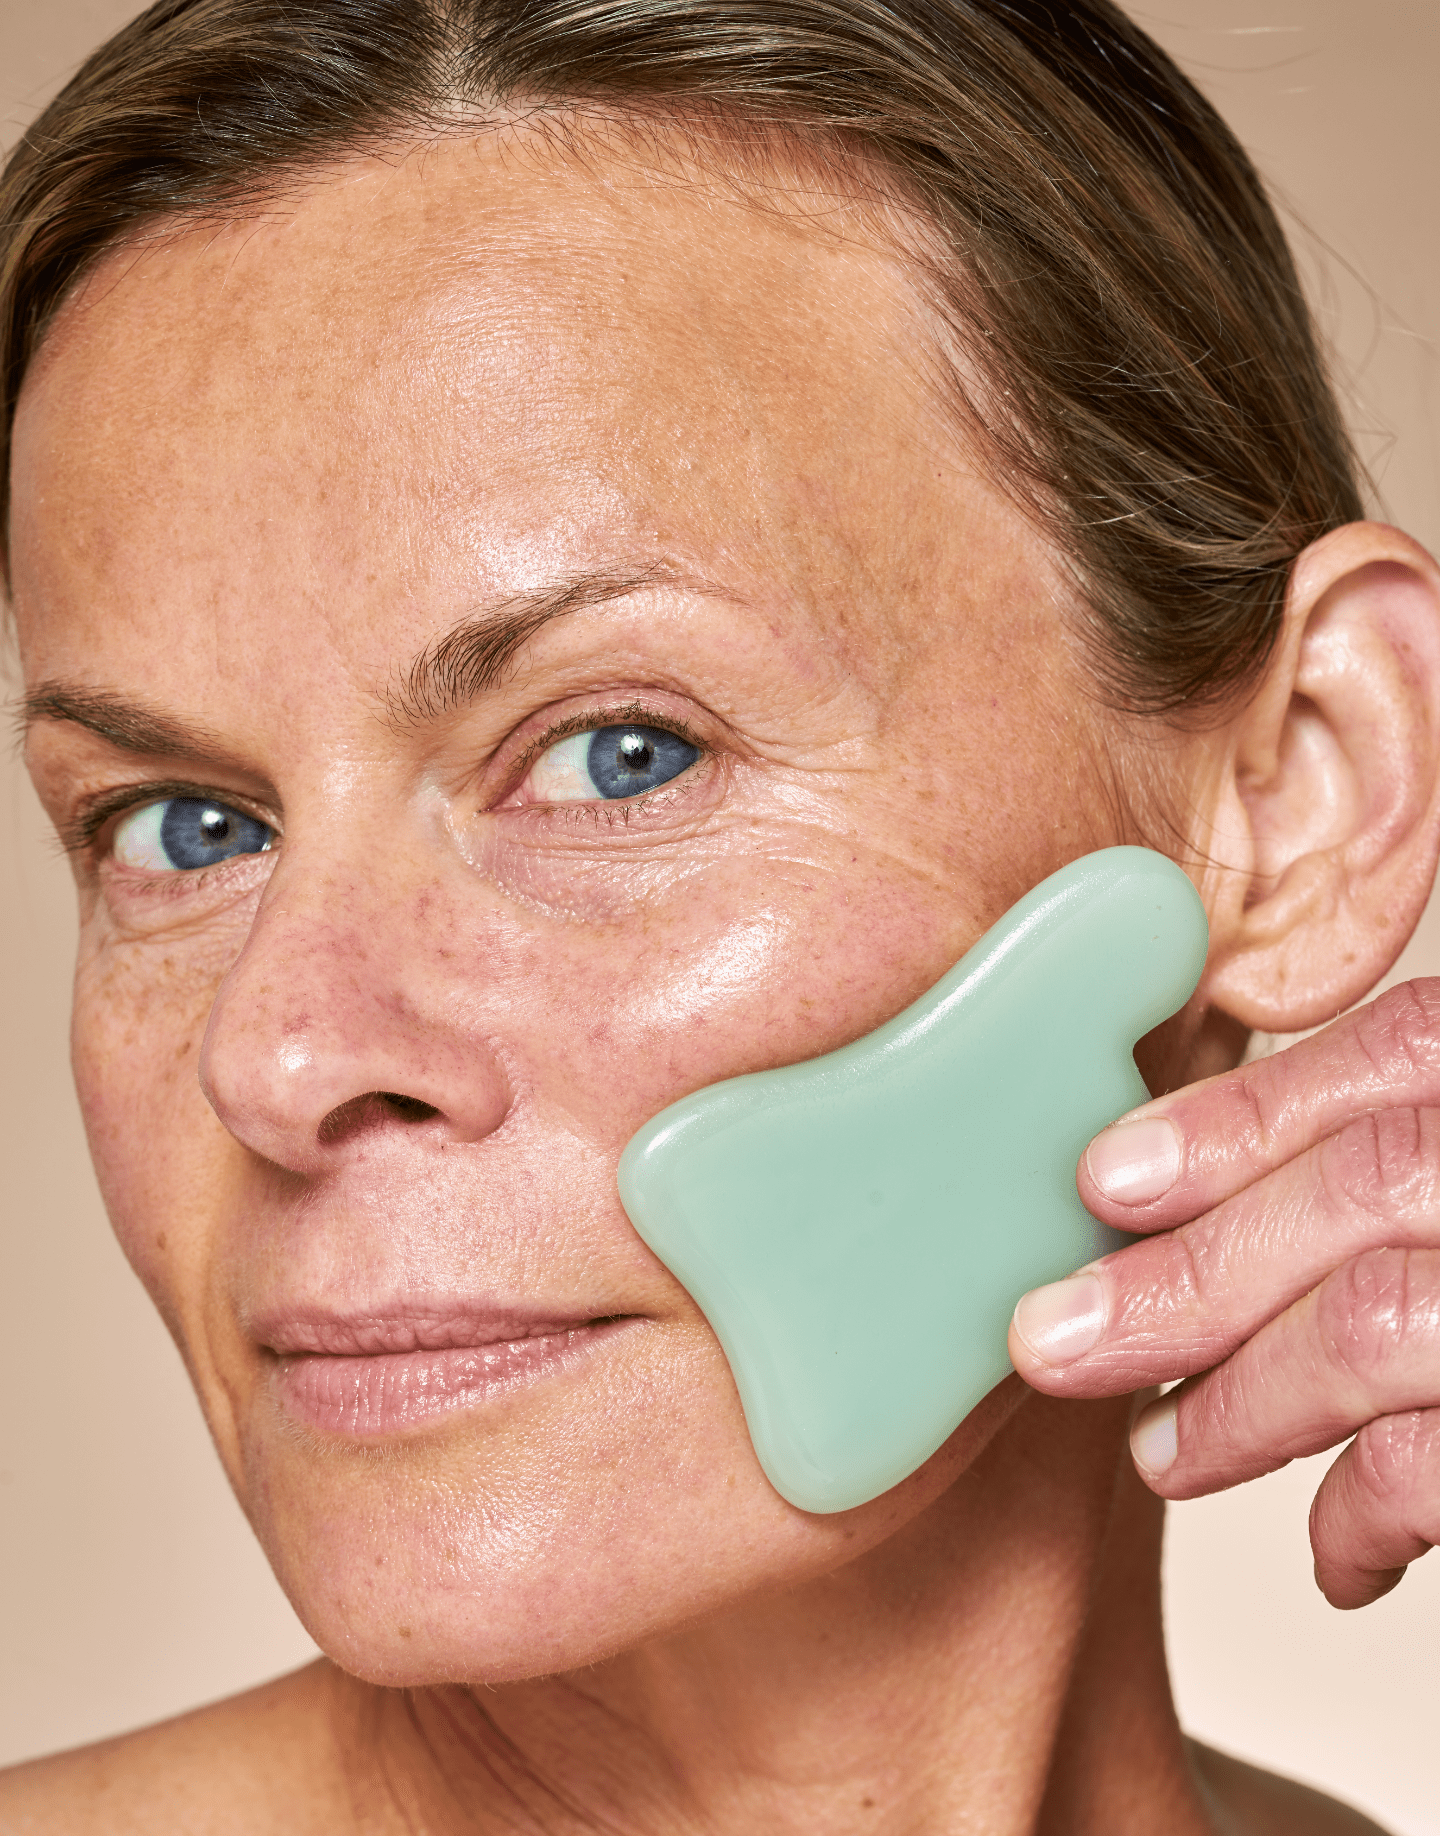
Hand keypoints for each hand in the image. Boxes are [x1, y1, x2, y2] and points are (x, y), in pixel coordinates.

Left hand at [1008, 979, 1439, 1608]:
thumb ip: (1414, 1148)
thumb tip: (1193, 1191)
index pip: (1399, 1059)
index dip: (1238, 1117)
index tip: (1105, 1177)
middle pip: (1373, 1184)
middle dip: (1194, 1270)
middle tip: (1059, 1340)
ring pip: (1391, 1319)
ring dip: (1248, 1400)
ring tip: (1165, 1455)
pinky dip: (1368, 1514)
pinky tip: (1333, 1553)